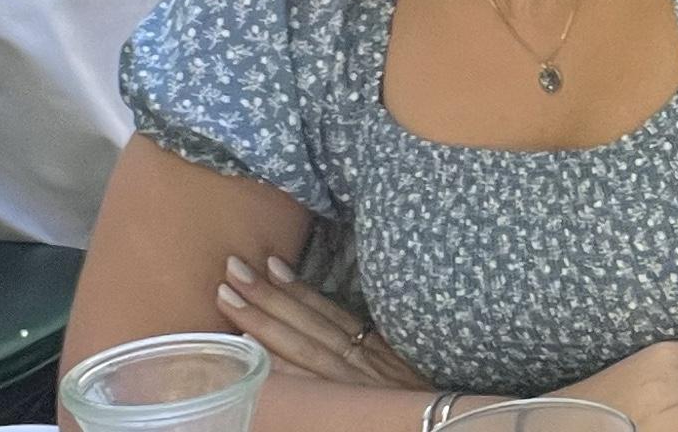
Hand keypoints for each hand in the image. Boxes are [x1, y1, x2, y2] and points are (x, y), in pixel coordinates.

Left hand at [217, 254, 426, 388]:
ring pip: (299, 347)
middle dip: (267, 295)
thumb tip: (338, 325)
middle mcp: (358, 360)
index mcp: (374, 345)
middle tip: (232, 269)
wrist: (448, 424)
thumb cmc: (425, 394)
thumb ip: (375, 344)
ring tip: (229, 297)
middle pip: (305, 323)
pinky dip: (280, 365)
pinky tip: (250, 349)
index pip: (327, 312)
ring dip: (262, 320)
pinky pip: (308, 384)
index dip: (297, 287)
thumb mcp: (406, 360)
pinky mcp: (346, 402)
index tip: (270, 262)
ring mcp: (348, 385)